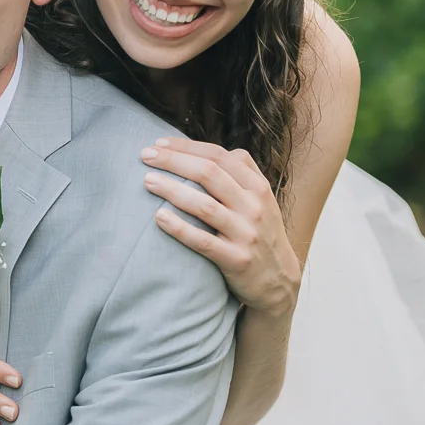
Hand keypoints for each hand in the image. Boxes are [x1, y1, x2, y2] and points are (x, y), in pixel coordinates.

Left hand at [141, 138, 300, 315]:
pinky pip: (203, 241)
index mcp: (258, 187)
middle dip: (174, 160)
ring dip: (173, 190)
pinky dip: (180, 228)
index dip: (187, 147)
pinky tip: (159, 217)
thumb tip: (197, 150)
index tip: (159, 143)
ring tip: (148, 181)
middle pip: (209, 173)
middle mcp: (254, 207)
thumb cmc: (259, 233)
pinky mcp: (237, 260)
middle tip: (145, 155)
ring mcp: (246, 234)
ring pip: (205, 206)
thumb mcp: (260, 200)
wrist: (279, 281)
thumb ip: (237, 174)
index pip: (220, 156)